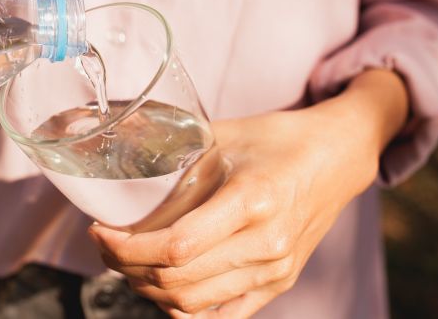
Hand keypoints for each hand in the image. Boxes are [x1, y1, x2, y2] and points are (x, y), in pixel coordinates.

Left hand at [88, 70, 407, 317]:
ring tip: (126, 262)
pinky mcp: (279, 283)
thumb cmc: (276, 140)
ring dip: (148, 288)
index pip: (176, 246)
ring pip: (193, 303)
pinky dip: (184, 309)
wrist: (336, 156)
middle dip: (127, 266)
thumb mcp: (220, 137)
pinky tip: (161, 288)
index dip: (127, 246)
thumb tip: (122, 184)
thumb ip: (172, 162)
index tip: (101, 230)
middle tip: (105, 243)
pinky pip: (224, 316)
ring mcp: (275, 270)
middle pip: (178, 278)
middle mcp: (266, 244)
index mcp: (252, 201)